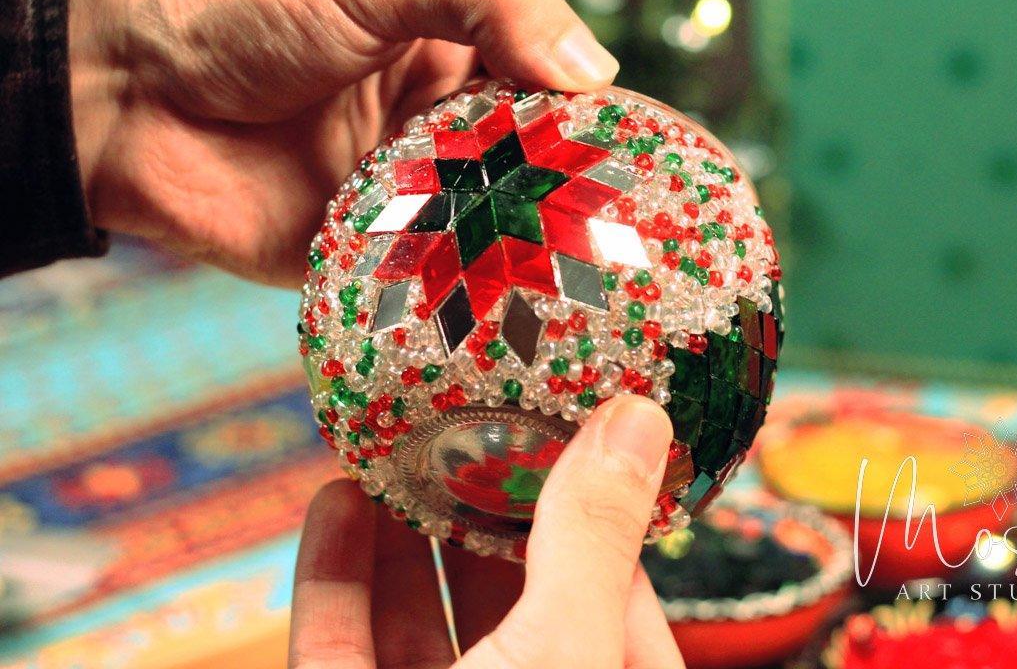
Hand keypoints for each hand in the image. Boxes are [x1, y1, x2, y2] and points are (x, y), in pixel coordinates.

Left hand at [68, 0, 618, 285]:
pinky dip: (469, 297)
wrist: (117, 93)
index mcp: (450, 45)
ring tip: (602, 287)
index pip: (553, 81)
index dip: (602, 114)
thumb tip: (595, 69)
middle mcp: (438, 124)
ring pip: (493, 231)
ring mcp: (405, 195)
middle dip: (578, 198)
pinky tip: (521, 316)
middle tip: (640, 234)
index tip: (659, 151)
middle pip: (533, 167)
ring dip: (534, 254)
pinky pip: (432, 282)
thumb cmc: (235, 2)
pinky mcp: (368, 258)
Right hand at [289, 395, 683, 668]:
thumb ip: (592, 538)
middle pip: (507, 595)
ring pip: (415, 615)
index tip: (574, 424)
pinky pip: (336, 642)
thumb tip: (640, 415)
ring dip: (404, 530)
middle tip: (472, 413)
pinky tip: (335, 497)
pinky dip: (334, 572)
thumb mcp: (564, 649)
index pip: (617, 591)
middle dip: (486, 506)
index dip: (598, 506)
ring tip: (400, 440)